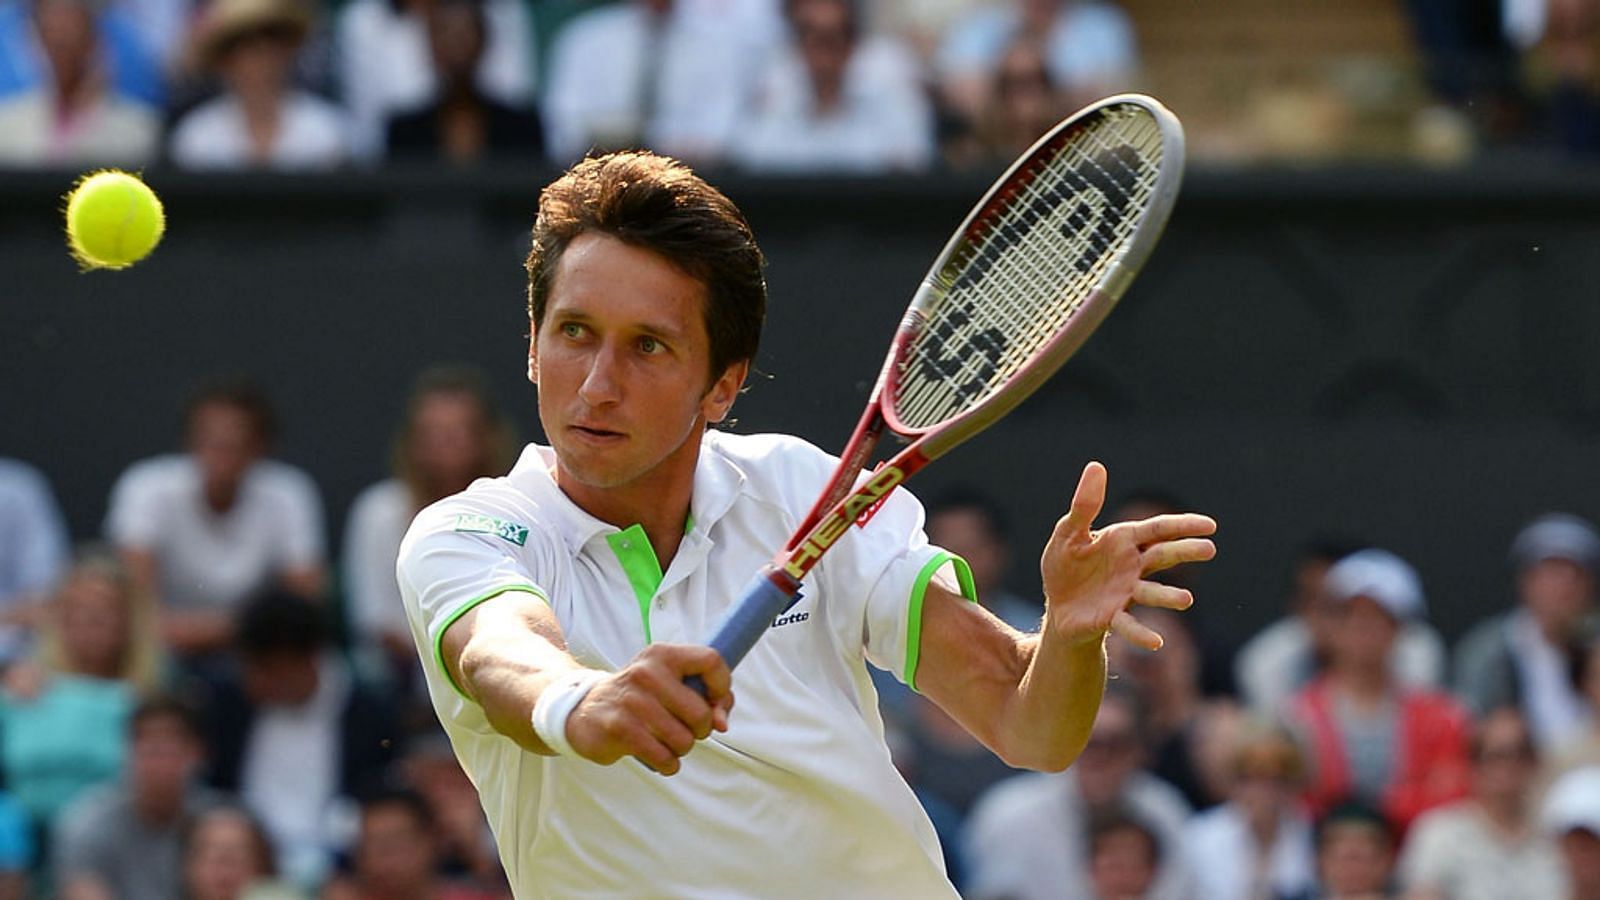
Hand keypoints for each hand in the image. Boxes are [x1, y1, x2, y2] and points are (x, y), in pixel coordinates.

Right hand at [565, 643, 733, 775]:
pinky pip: (664, 758)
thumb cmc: (641, 697)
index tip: (714, 703)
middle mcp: (647, 672)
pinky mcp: (620, 728)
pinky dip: (668, 764)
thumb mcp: (671, 684)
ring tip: (666, 740)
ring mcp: (632, 701)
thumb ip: (709, 698)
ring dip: (681, 749)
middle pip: (701, 712)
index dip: (722, 686)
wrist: (585, 709)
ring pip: (684, 740)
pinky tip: (658, 757)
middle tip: (684, 728)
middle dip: (700, 730)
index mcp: (663, 655)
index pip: (711, 661)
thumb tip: (721, 724)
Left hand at [1042, 461, 1216, 650]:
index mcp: (1124, 541)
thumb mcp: (1069, 532)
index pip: (1158, 530)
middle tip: (1209, 549)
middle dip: (1184, 552)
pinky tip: (1156, 641)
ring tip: (1186, 599)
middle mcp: (1132, 567)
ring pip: (1150, 592)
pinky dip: (1142, 634)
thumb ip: (1084, 505)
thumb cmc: (1066, 566)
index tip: (1210, 525)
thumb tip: (1097, 466)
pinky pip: (1128, 626)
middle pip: (1162, 556)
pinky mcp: (1112, 617)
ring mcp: (1125, 593)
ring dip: (1168, 596)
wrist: (1058, 606)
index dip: (1182, 526)